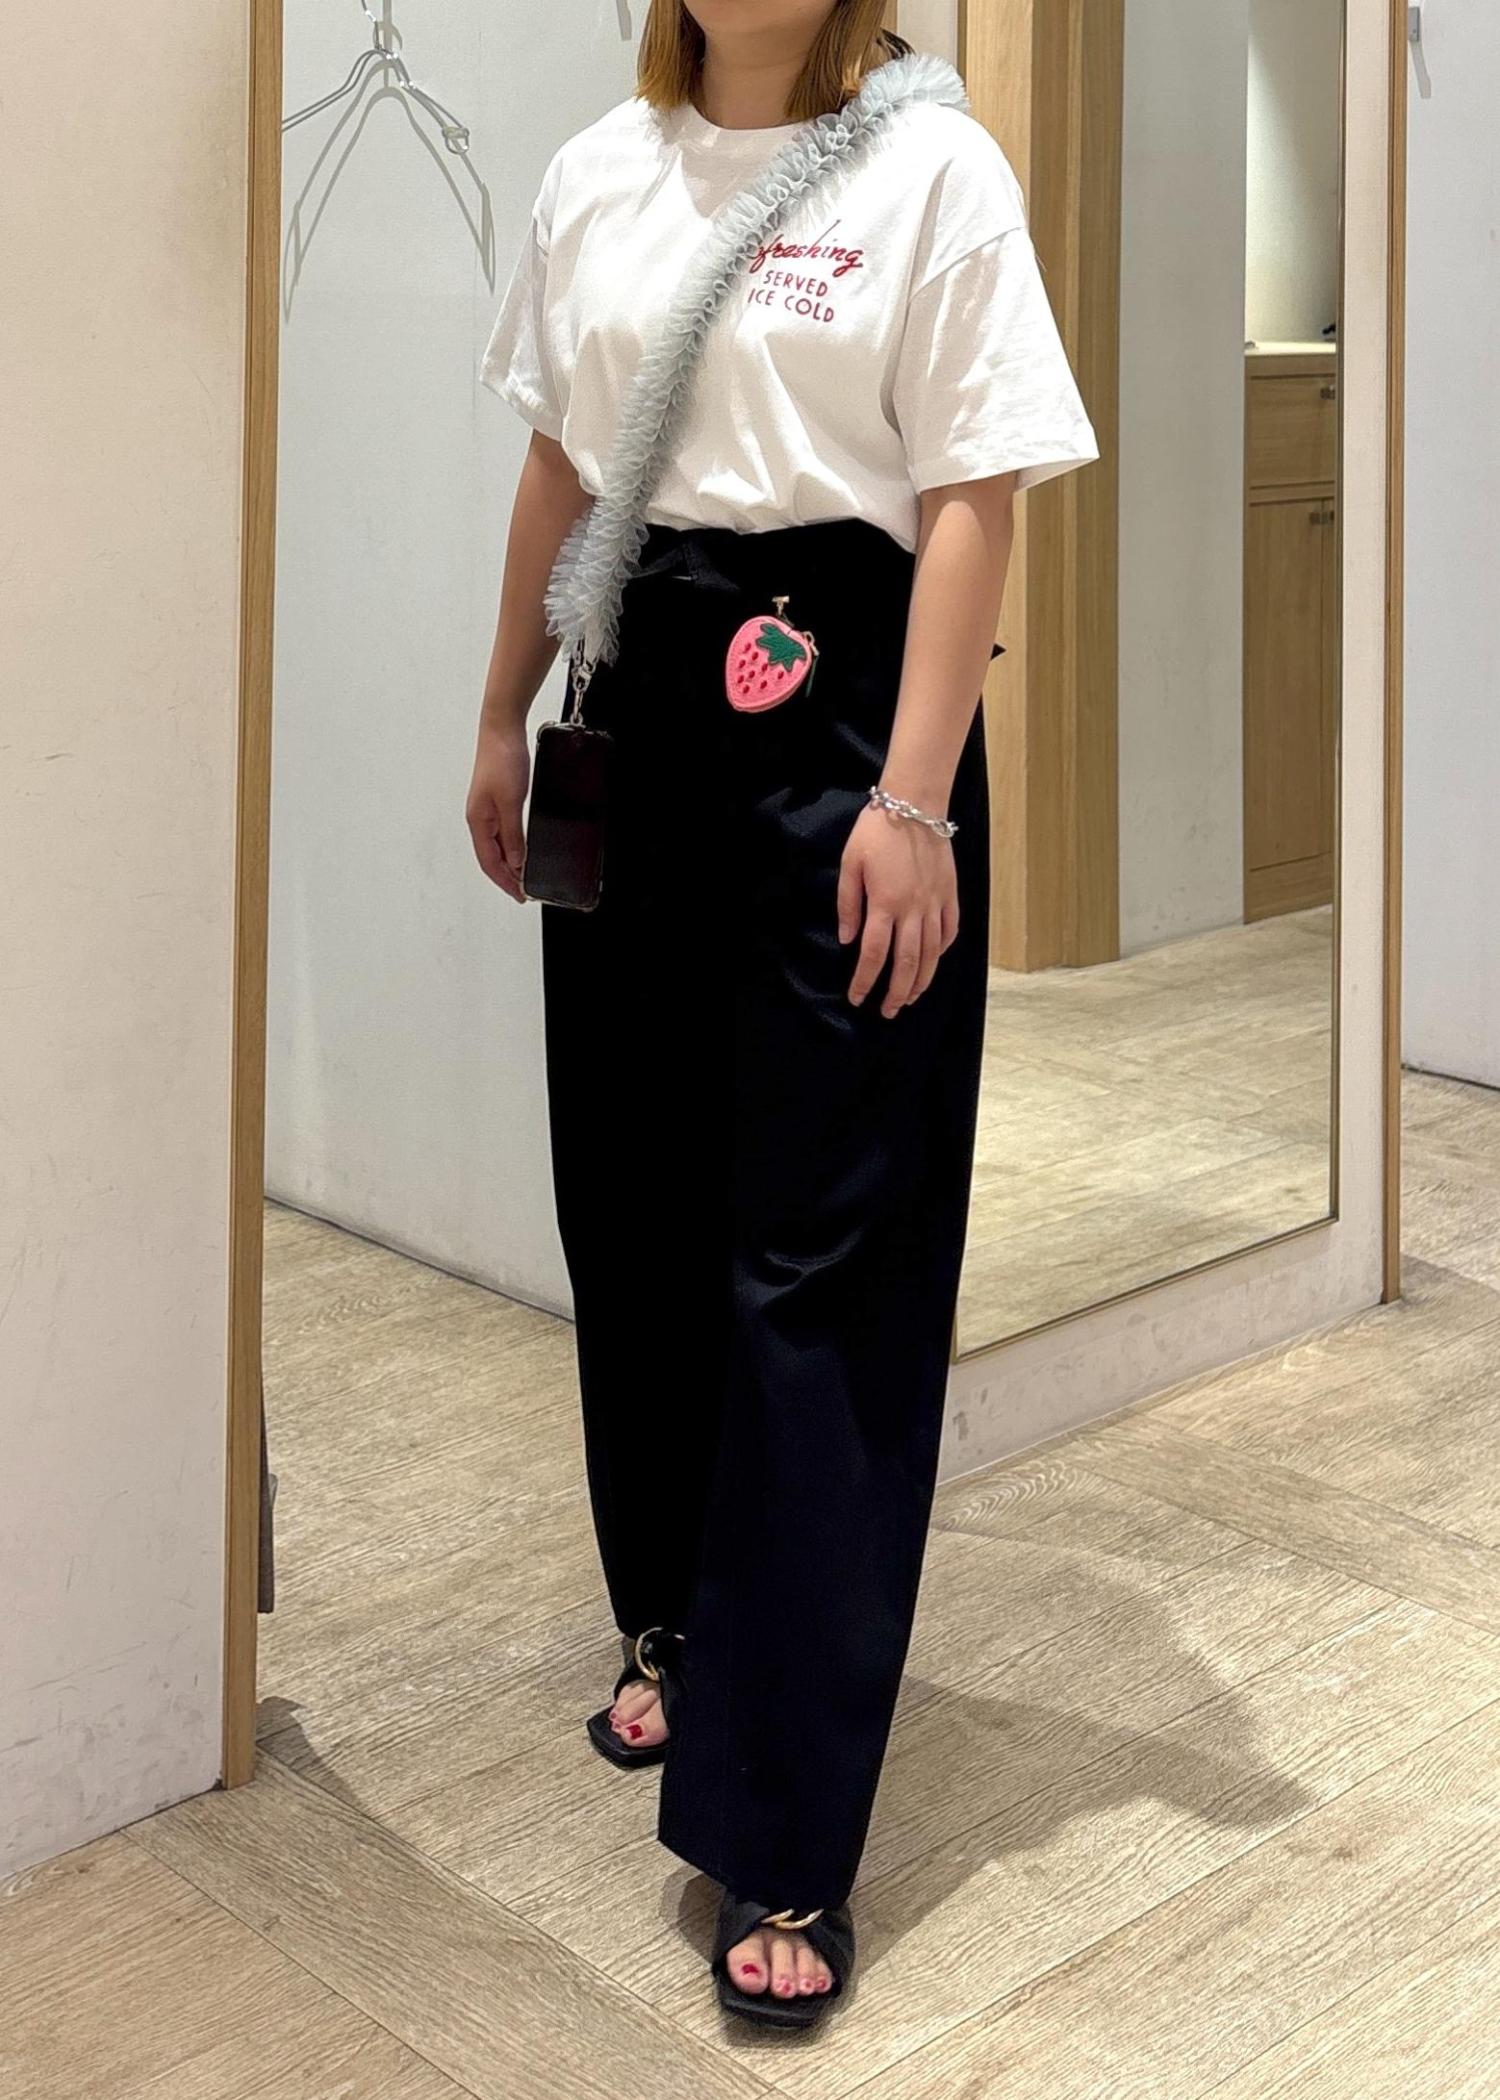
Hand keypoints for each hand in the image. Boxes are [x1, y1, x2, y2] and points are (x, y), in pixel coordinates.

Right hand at [466, 721, 530, 902]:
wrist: (502, 730)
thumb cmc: (502, 760)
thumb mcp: (511, 802)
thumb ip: (512, 834)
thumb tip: (515, 862)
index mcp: (478, 821)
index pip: (489, 862)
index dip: (505, 882)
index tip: (520, 895)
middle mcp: (479, 818)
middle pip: (491, 858)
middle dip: (507, 877)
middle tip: (525, 891)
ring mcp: (487, 809)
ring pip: (496, 846)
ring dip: (510, 863)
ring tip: (524, 876)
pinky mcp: (497, 800)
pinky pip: (502, 832)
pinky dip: (512, 846)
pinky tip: (521, 849)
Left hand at [837, 800, 958, 1017]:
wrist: (915, 804)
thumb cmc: (876, 831)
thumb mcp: (850, 864)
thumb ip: (848, 904)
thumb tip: (848, 940)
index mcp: (884, 904)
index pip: (874, 955)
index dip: (865, 981)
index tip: (858, 999)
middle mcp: (913, 910)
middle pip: (907, 963)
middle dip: (896, 992)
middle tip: (888, 1011)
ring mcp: (935, 903)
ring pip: (932, 954)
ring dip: (921, 980)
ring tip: (911, 998)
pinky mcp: (951, 894)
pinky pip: (949, 931)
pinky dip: (942, 951)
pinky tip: (933, 961)